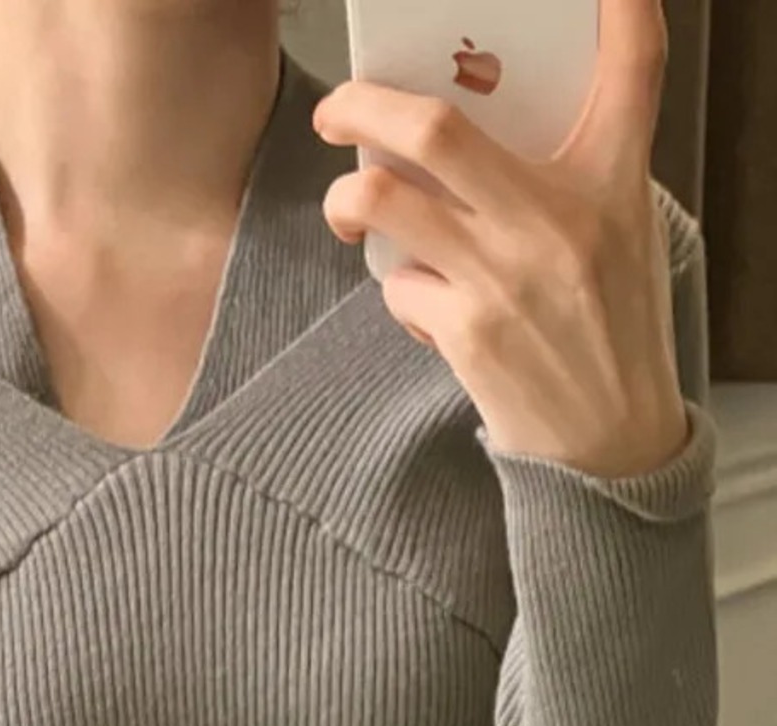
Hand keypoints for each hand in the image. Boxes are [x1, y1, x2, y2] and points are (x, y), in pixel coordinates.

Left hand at [313, 0, 690, 478]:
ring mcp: (506, 276)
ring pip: (384, 204)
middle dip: (361, 105)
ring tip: (350, 212)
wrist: (612, 439)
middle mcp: (556, 219)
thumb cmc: (609, 327)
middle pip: (436, 127)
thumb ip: (562, 179)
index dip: (625, 9)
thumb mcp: (620, 234)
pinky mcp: (469, 332)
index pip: (634, 69)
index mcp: (610, 182)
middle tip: (336, 112)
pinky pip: (399, 286)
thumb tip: (465, 140)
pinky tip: (431, 311)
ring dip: (348, 202)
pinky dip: (402, 292)